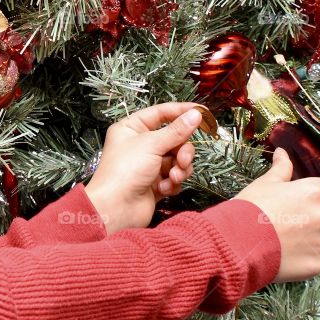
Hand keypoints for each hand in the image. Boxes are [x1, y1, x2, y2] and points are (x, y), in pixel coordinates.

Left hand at [84, 102, 204, 233]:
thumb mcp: (152, 144)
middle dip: (182, 151)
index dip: (181, 111)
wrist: (116, 208)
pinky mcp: (154, 183)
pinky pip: (174, 177)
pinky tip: (163, 188)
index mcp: (131, 128)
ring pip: (177, 159)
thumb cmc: (124, 171)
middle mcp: (139, 145)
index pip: (160, 113)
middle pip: (174, 138)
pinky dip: (172, 182)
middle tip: (182, 159)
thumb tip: (195, 114)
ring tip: (173, 177)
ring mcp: (147, 164)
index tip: (203, 112)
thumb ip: (177, 130)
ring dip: (180, 168)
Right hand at [235, 147, 319, 280]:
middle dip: (308, 219)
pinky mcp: (316, 264)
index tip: (297, 201)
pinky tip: (282, 256)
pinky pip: (315, 259)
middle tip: (282, 222)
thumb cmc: (250, 208)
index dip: (313, 196)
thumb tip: (283, 152)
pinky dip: (302, 258)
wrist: (237, 241)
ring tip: (279, 241)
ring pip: (319, 239)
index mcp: (314, 192)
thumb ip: (280, 168)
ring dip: (306, 240)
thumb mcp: (264, 184)